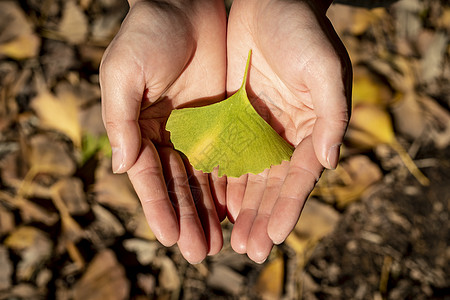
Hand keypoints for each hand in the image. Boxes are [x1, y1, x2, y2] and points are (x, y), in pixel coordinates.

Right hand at [99, 0, 226, 262]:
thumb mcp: (125, 71)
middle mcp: (167, 135)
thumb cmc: (149, 32)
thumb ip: (121, 119)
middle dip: (187, 219)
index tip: (169, 237)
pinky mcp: (223, 121)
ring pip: (203, 179)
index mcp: (139, 127)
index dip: (158, 207)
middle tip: (198, 253)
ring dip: (208, 211)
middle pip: (178, 185)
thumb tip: (123, 167)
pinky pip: (227, 157)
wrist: (188, 4)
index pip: (149, 175)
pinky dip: (229, 184)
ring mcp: (196, 130)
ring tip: (217, 243)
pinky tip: (235, 209)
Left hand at [225, 0, 351, 262]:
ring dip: (235, 208)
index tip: (273, 236)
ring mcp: (254, 129)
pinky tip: (208, 204)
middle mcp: (282, 135)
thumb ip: (332, 114)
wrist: (267, 2)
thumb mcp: (325, 68)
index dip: (287, 207)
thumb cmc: (303, 31)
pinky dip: (216, 180)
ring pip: (244, 177)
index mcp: (309, 129)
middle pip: (269, 185)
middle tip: (246, 251)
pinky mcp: (228, 119)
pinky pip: (221, 154)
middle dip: (258, 217)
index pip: (298, 177)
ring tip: (225, 240)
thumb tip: (329, 160)